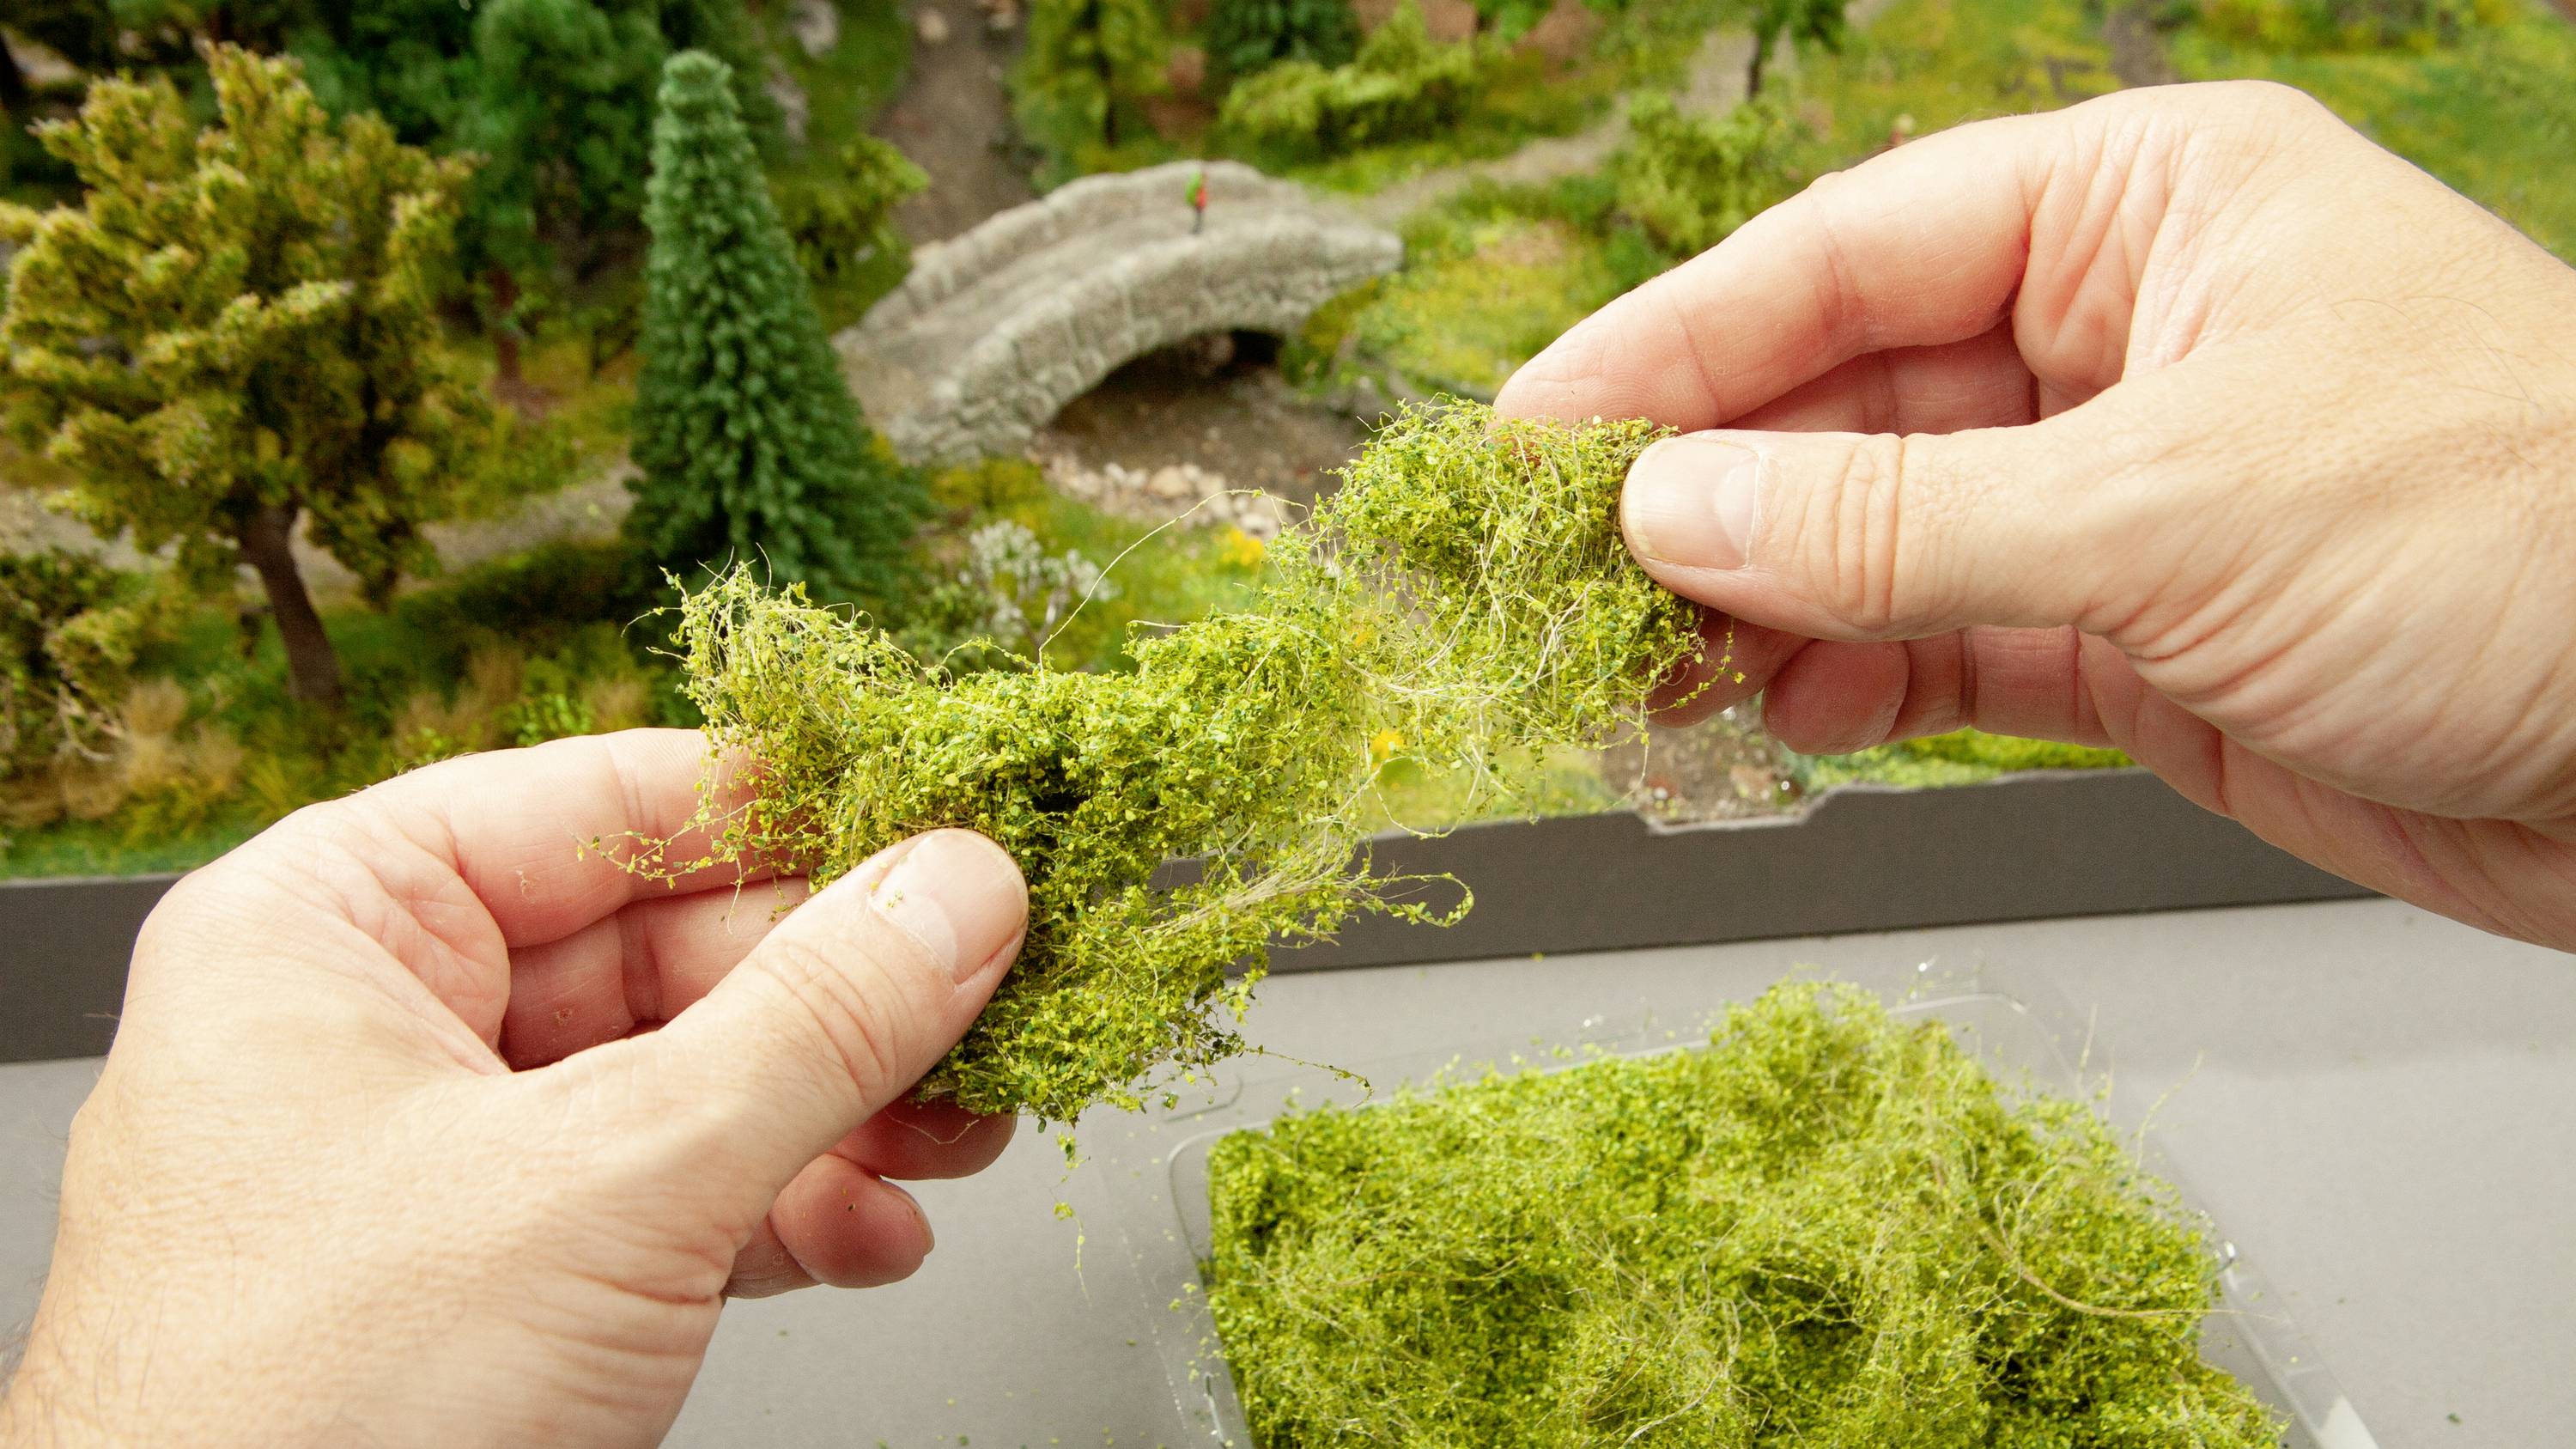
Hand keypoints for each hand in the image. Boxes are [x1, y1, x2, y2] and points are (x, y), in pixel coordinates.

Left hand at [0, 730, 1027, 1447]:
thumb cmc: (294, 1419)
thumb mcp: (610, 1179)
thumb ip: (812, 1022)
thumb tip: (954, 895)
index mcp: (332, 927)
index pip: (604, 798)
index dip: (792, 806)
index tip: (944, 819)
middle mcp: (379, 1025)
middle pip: (672, 947)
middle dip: (848, 999)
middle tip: (989, 997)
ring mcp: (441, 1164)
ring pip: (694, 1082)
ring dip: (844, 1116)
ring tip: (957, 1130)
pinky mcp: (501, 1283)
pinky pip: (675, 1200)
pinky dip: (786, 1216)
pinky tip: (867, 1234)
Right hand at [1499, 81, 2575, 949]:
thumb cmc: (2526, 542)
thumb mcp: (2172, 508)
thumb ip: (1895, 525)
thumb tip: (1668, 515)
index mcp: (2142, 209)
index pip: (1847, 256)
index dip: (1672, 346)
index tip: (1531, 434)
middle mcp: (2117, 336)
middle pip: (1840, 403)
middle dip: (1701, 500)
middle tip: (1556, 584)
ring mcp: (2120, 492)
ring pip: (1873, 536)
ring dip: (1755, 607)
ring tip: (1640, 676)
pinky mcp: (2135, 634)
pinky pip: (1940, 643)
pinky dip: (1849, 683)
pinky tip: (1772, 718)